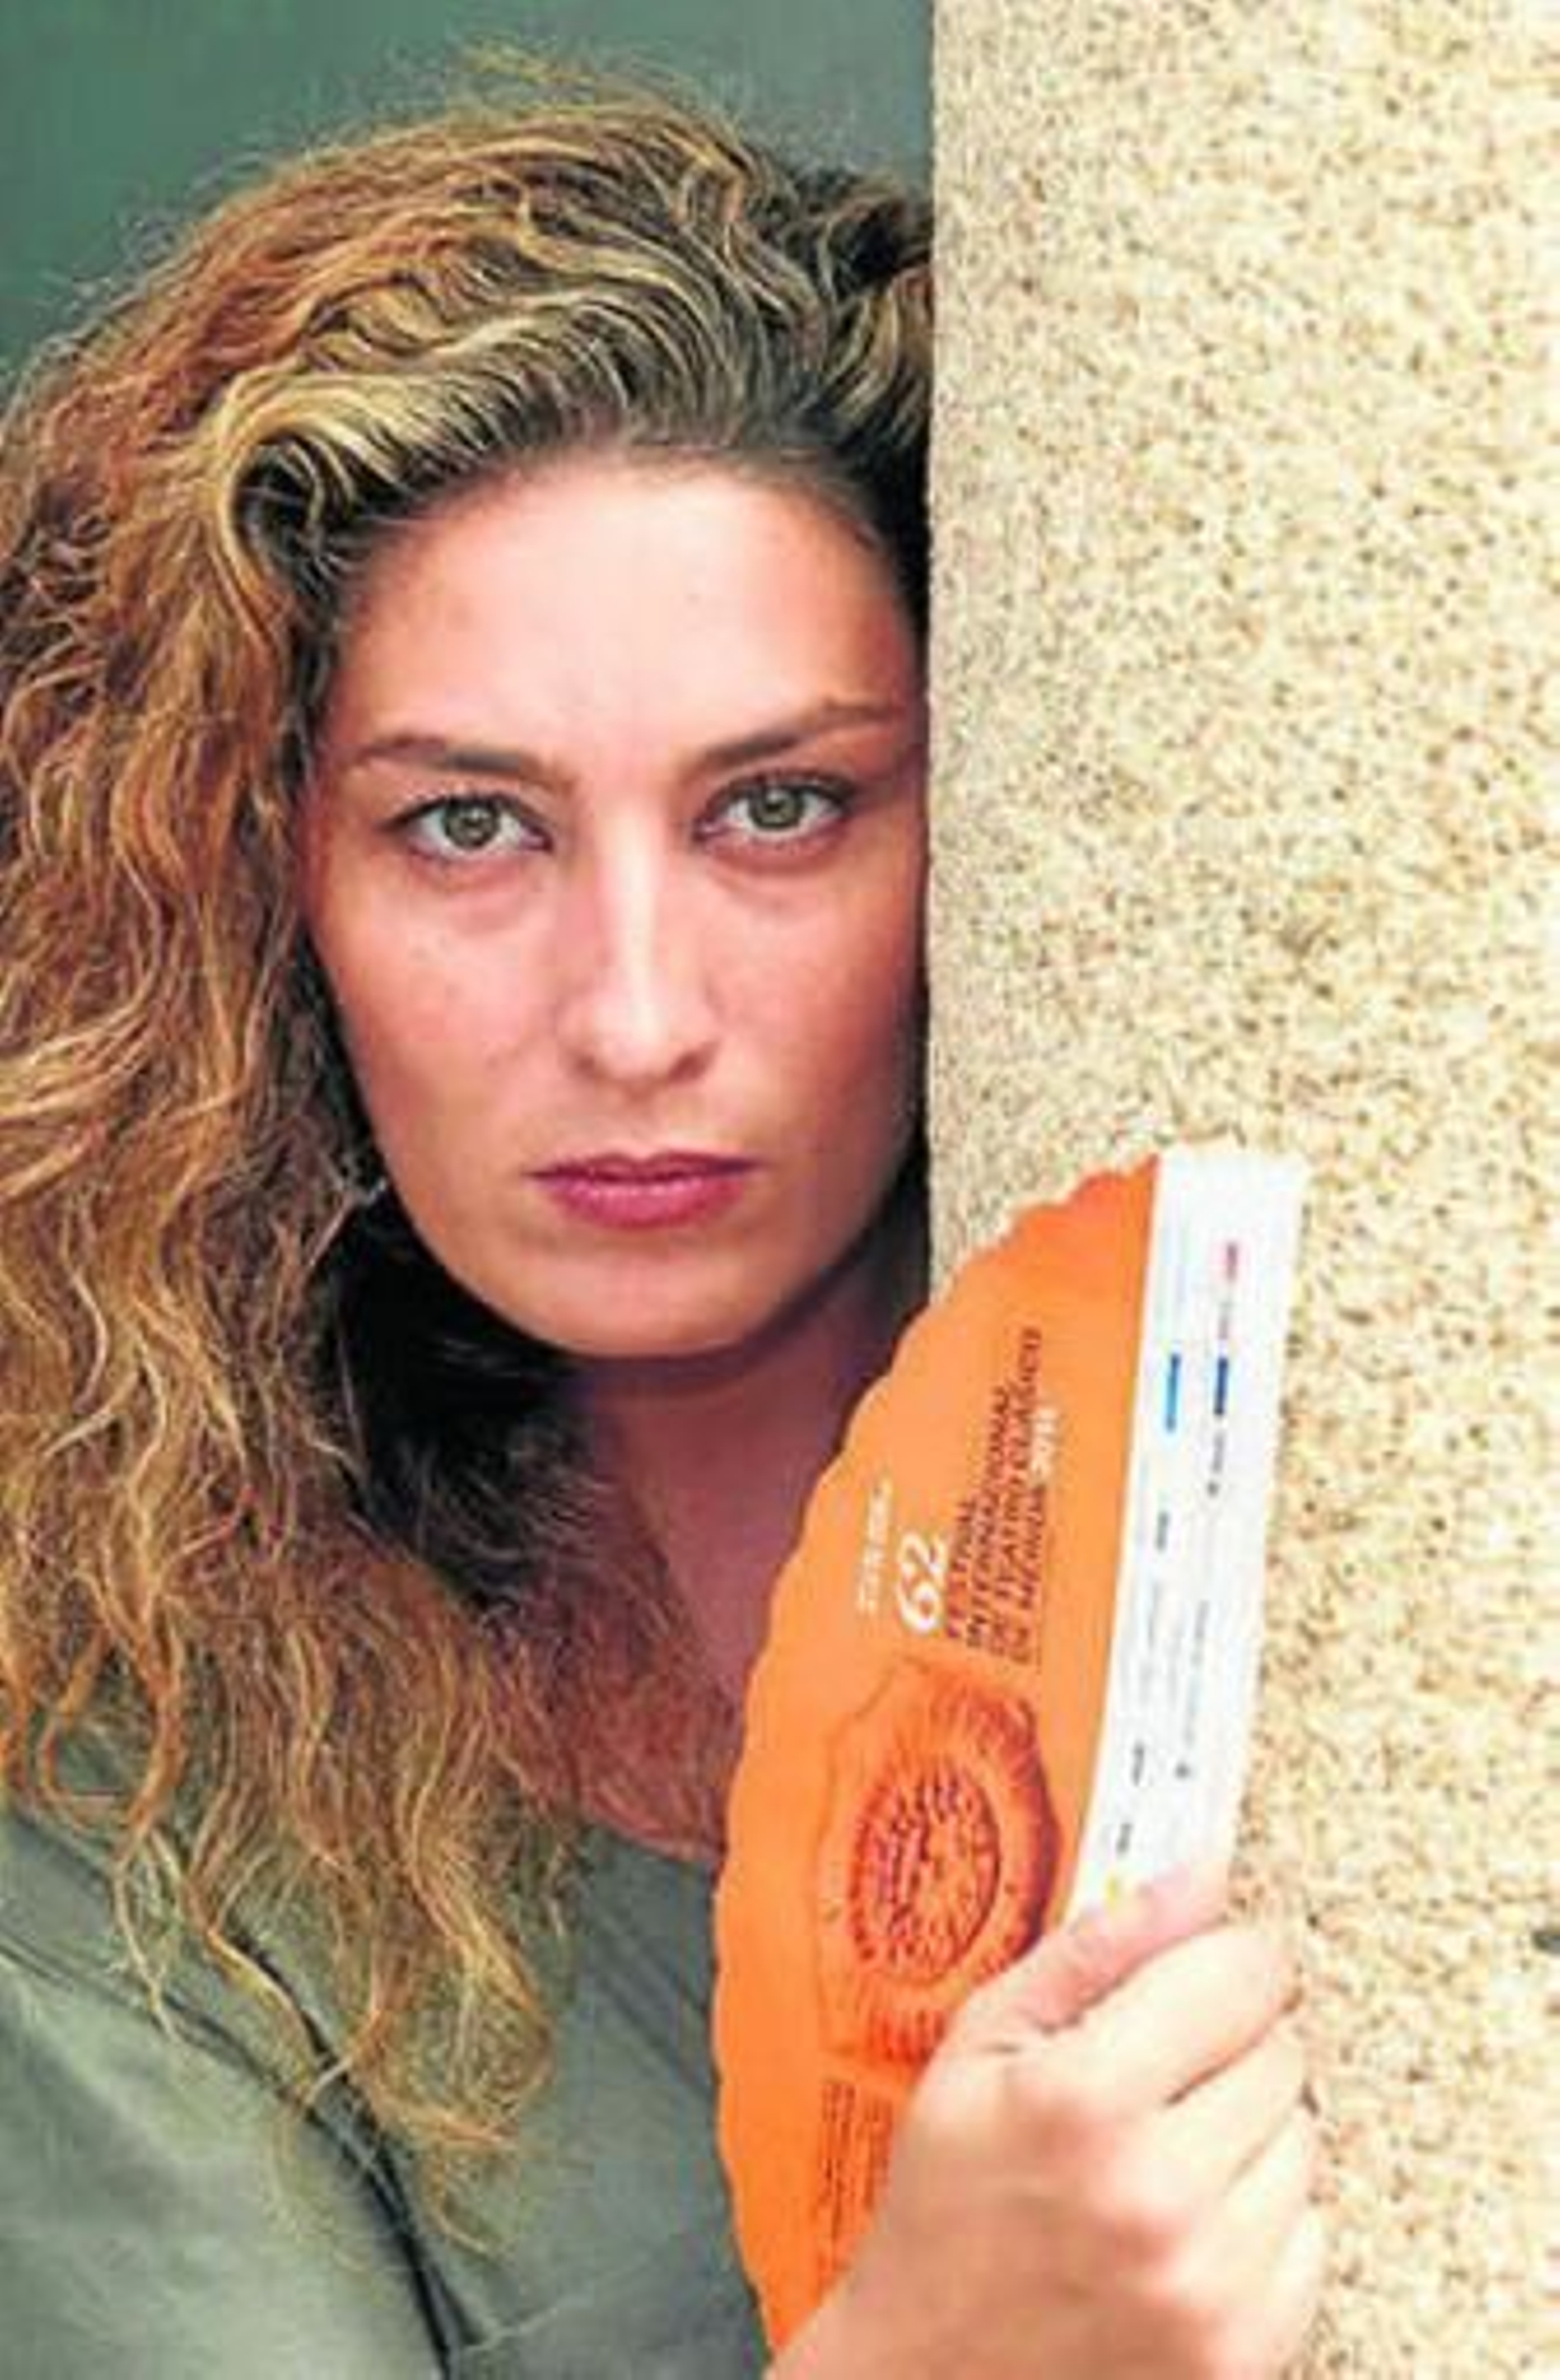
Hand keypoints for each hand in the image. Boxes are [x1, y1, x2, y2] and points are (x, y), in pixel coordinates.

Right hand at [779, 1866, 1325, 2379]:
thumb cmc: (948, 2204)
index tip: (1205, 1967)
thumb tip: (1199, 1872)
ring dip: (1252, 2127)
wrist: (934, 2378)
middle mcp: (1158, 2192)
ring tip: (1169, 2148)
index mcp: (1082, 2099)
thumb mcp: (982, 2047)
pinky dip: (1267, 2213)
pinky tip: (1193, 2216)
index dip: (1226, 1956)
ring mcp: (1211, 2281)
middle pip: (1282, 2051)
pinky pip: (1315, 2229)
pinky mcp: (1248, 2347)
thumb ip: (1095, 1948)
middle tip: (1162, 2071)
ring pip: (1306, 2138)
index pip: (1239, 1974)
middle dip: (1231, 2041)